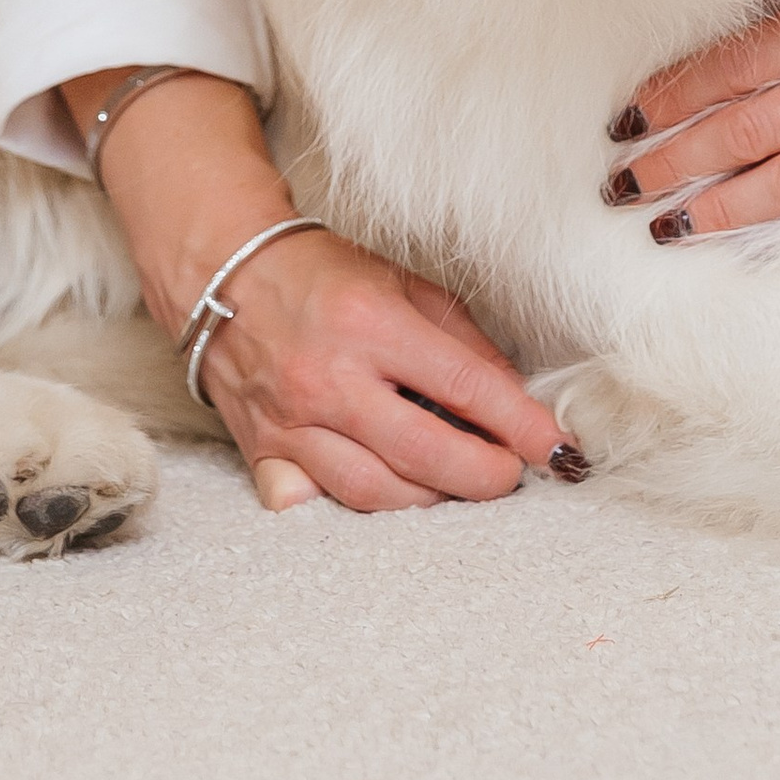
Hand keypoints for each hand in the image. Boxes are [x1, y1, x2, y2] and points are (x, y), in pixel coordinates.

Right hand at [201, 226, 577, 513]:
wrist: (224, 273)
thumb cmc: (322, 273)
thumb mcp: (403, 282)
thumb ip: (462, 341)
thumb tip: (512, 398)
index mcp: (371, 323)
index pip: (465, 385)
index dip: (519, 423)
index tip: (555, 447)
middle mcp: (329, 378)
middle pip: (423, 453)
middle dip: (482, 475)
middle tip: (510, 475)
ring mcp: (291, 421)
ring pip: (373, 491)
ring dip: (428, 498)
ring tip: (454, 482)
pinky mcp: (262, 451)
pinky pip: (311, 501)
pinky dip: (349, 506)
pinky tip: (380, 490)